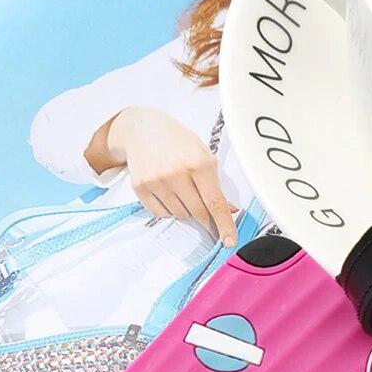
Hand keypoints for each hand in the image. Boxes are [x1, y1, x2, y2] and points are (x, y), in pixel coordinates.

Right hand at [102, 106, 237, 245]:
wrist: (142, 129)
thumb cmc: (178, 142)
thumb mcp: (203, 156)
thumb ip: (216, 185)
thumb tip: (230, 211)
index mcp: (199, 164)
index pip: (215, 203)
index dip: (224, 225)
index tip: (230, 242)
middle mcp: (178, 174)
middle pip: (199, 214)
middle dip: (207, 221)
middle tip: (209, 219)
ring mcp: (158, 181)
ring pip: (180, 215)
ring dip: (185, 210)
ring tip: (180, 189)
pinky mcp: (141, 188)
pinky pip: (161, 214)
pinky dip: (168, 209)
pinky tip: (166, 190)